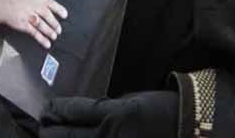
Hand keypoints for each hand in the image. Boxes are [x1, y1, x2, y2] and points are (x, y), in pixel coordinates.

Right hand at [0, 0, 67, 48]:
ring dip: (50, 32)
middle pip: (49, 17)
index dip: (60, 10)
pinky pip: (35, 33)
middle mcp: (36, 7)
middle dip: (55, 24)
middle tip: (59, 29)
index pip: (52, 4)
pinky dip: (42, 39)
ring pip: (44, 26)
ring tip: (54, 36)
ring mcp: (30, 17)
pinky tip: (46, 43)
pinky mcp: (24, 25)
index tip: (65, 15)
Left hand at [39, 92, 178, 137]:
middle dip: (49, 129)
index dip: (55, 109)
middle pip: (64, 136)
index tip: (48, 108)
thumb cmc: (160, 109)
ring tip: (52, 136)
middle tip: (45, 125)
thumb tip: (77, 116)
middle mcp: (110, 136)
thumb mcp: (129, 101)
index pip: (71, 111)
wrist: (189, 128)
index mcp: (114, 114)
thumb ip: (103, 110)